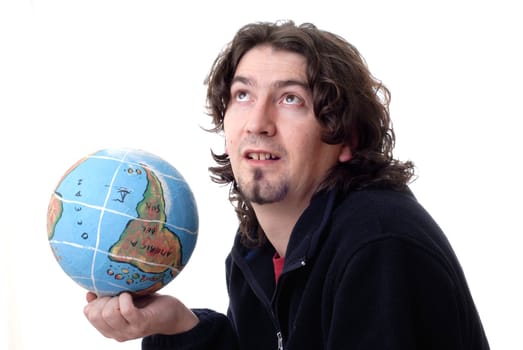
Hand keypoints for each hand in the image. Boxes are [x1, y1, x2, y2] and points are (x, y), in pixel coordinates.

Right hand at [83, 291, 198, 341]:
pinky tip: (131, 294)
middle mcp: (117, 333)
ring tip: (126, 293)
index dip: (95, 298)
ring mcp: (130, 330)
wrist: (173, 315)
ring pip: (108, 313)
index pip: (88, 313)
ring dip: (115, 298)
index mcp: (109, 328)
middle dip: (104, 297)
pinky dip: (125, 298)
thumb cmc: (147, 305)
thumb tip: (89, 294)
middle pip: (96, 314)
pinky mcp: (142, 323)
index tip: (108, 291)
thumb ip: (107, 300)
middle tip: (118, 292)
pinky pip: (126, 310)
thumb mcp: (124, 301)